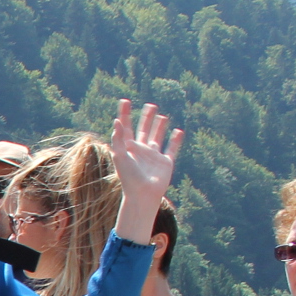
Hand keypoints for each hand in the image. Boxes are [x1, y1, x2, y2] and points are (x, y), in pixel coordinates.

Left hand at [108, 98, 184, 241]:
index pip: (126, 127)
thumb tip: (117, 121)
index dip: (125, 114)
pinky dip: (175, 140)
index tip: (124, 100)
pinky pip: (171, 149)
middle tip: (150, 105)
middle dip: (146, 118)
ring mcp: (153, 156)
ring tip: (161, 116)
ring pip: (157, 137)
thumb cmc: (129, 178)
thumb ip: (118, 139)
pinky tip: (178, 131)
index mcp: (128, 148)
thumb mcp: (120, 157)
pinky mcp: (166, 162)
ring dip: (159, 126)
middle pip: (143, 130)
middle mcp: (141, 150)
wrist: (143, 195)